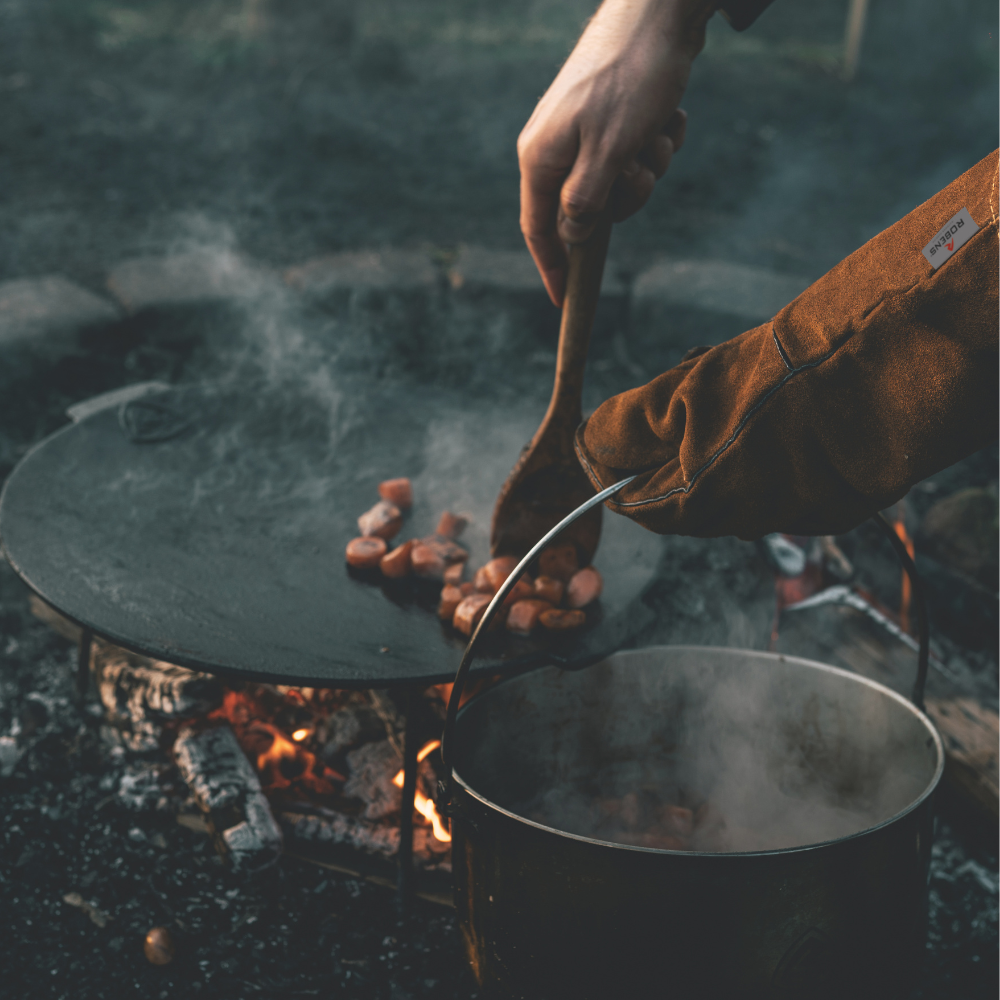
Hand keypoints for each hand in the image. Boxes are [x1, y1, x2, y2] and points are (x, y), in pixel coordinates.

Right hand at [518, 0, 713, 305]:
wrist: (661, 9)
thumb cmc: (631, 76)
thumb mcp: (609, 150)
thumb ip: (586, 201)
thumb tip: (572, 236)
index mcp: (542, 157)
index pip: (539, 229)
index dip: (553, 266)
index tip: (564, 299)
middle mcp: (557, 146)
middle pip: (590, 209)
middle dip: (627, 195)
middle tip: (641, 164)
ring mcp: (585, 131)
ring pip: (621, 181)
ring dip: (650, 163)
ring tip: (656, 127)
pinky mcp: (613, 117)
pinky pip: (638, 153)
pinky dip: (658, 141)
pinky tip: (667, 113)